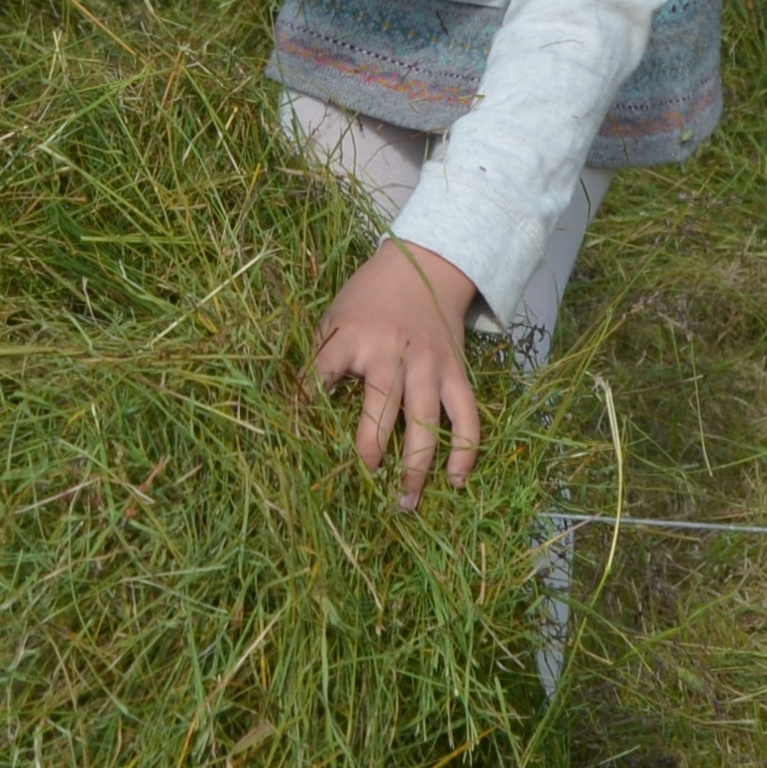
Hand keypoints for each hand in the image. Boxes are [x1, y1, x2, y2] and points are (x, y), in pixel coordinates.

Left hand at [307, 239, 485, 509]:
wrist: (426, 267)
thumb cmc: (368, 299)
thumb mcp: (334, 317)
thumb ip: (322, 360)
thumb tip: (299, 413)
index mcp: (352, 335)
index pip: (322, 373)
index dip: (309, 403)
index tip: (298, 438)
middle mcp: (392, 351)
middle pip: (382, 406)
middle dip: (372, 448)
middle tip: (366, 482)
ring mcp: (429, 364)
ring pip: (427, 418)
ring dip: (417, 463)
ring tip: (407, 501)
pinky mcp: (456, 372)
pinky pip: (468, 415)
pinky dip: (466, 449)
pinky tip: (456, 480)